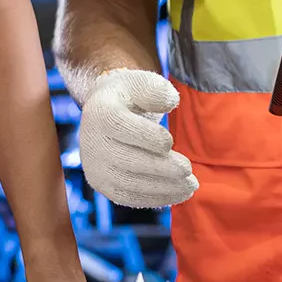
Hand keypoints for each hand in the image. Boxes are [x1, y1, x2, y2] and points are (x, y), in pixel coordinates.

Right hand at [77, 69, 197, 208]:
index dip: (149, 137)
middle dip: (161, 168)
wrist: (104, 113)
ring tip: (190, 186)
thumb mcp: (142, 83)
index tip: (170, 141)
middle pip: (126, 160)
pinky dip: (154, 198)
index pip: (122, 127)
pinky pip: (127, 197)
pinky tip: (177, 194)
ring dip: (162, 188)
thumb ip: (157, 89)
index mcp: (99, 111)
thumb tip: (170, 103)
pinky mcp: (101, 184)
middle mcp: (91, 141)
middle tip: (188, 171)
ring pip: (128, 184)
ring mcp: (93, 166)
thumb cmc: (130, 97)